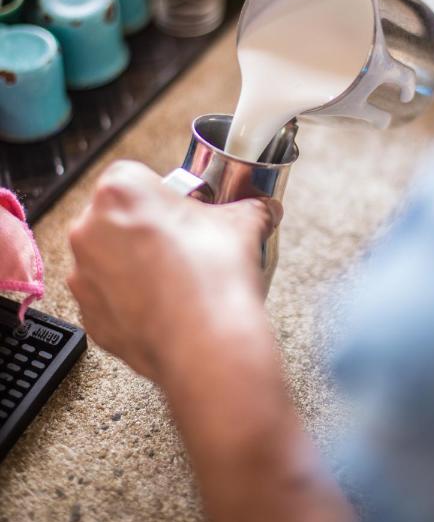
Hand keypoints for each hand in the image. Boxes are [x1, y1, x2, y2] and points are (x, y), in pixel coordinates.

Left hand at [68, 160, 280, 380]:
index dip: (161, 193)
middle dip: (145, 227)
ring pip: (108, 257)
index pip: (134, 176)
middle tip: (181, 244)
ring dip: (134, 263)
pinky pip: (108, 297)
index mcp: (121, 192)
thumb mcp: (243, 224)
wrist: (206, 345)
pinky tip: (164, 305)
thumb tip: (262, 209)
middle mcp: (90, 229)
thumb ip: (250, 208)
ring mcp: (84, 275)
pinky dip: (129, 299)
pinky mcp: (89, 315)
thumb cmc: (213, 279)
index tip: (179, 210)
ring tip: (175, 278)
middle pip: (117, 216)